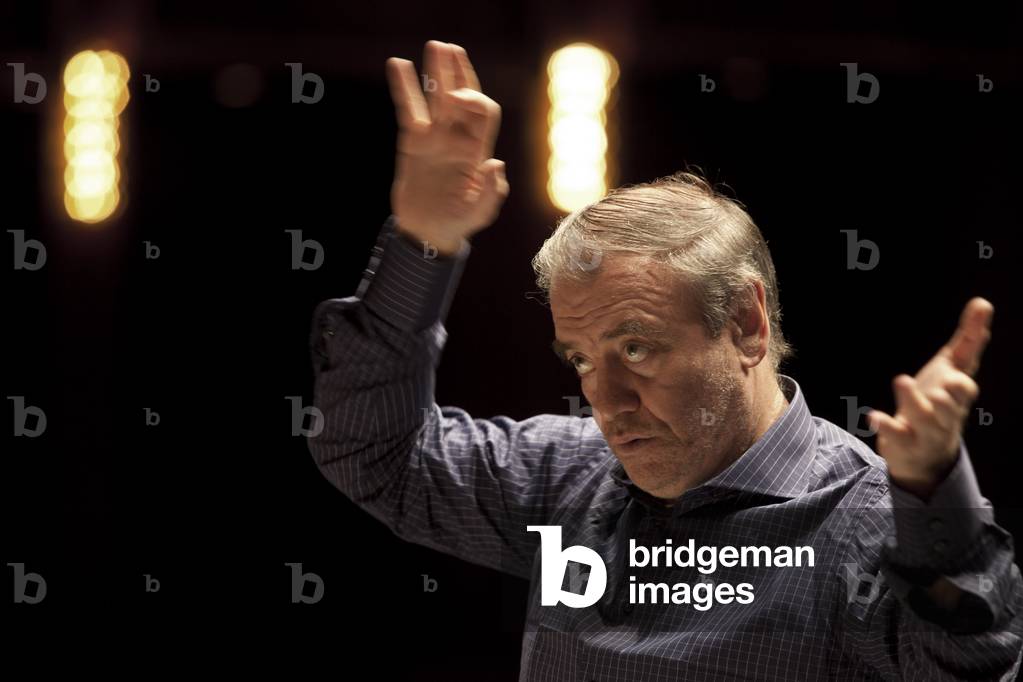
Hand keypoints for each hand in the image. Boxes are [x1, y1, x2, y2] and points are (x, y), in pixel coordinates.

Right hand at [386, 41, 508, 254]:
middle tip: (451, 49)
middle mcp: (458, 138)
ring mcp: (434, 138)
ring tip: (435, 46)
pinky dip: (404, 87)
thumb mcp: (480, 213)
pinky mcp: (412, 142)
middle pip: (462, 96)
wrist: (427, 232)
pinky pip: (408, 109)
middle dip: (460, 72)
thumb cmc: (458, 224)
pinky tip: (398, 65)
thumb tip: (495, 163)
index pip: (483, 112)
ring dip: (437, 71)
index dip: (475, 100)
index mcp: (477, 150)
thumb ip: (491, 191)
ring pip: (436, 96)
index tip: (459, 100)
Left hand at [867, 297, 993, 499]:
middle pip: (949, 409)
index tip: (955, 377)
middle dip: (945, 400)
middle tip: (937, 389)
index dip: (962, 384)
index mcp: (957, 396)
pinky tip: (873, 415)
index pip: (965, 390)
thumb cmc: (941, 402)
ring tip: (902, 379)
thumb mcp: (953, 369)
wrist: (926, 452)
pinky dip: (886, 426)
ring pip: (922, 419)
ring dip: (912, 401)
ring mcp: (924, 430)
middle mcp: (944, 415)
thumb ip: (968, 339)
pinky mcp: (903, 441)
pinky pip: (896, 435)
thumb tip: (982, 302)